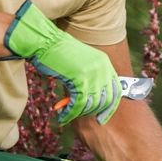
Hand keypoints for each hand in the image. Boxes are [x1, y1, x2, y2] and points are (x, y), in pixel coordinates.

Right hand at [4, 0, 122, 124]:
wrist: (45, 42)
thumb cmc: (59, 53)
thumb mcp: (81, 63)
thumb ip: (90, 78)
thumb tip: (91, 100)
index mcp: (105, 63)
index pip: (115, 90)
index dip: (110, 107)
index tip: (102, 117)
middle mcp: (102, 69)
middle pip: (104, 99)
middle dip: (93, 112)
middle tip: (82, 118)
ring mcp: (92, 74)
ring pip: (91, 104)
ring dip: (79, 114)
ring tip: (67, 116)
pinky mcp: (80, 80)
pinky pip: (78, 104)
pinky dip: (71, 113)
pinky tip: (63, 116)